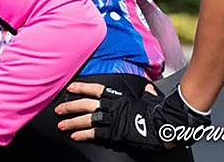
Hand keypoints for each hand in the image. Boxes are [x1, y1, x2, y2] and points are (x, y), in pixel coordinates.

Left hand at [56, 82, 210, 150]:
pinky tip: (75, 136)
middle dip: (70, 106)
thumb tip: (148, 88)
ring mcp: (112, 119)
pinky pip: (94, 134)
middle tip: (59, 109)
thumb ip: (146, 92)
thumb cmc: (158, 112)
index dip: (81, 88)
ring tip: (62, 124)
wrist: (164, 125)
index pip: (95, 89)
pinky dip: (83, 134)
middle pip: (86, 104)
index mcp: (119, 96)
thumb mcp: (151, 98)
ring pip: (86, 119)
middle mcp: (112, 106)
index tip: (70, 87)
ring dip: (72, 122)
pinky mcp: (114, 133)